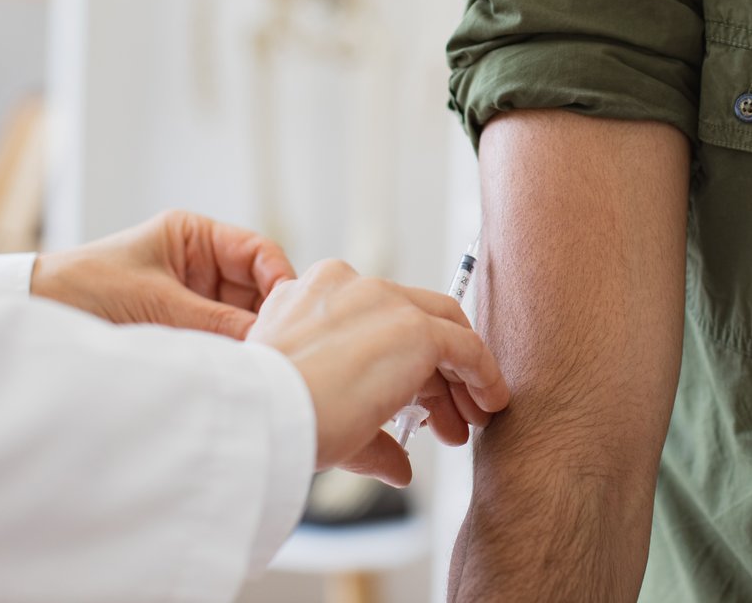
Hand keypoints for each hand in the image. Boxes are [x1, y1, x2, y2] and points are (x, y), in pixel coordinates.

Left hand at [31, 210, 295, 339]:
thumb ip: (214, 320)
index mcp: (194, 236)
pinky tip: (235, 367)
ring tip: (257, 361)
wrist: (34, 311)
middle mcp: (198, 263)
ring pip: (239, 317)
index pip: (257, 251)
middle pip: (255, 287)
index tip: (289, 311)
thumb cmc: (84, 287)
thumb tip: (265, 341)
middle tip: (277, 346)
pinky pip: (217, 337)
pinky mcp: (179, 327)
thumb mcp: (155, 301)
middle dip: (265, 315)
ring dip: (246, 338)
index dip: (279, 278)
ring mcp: (190, 296)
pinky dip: (227, 351)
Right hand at [247, 259, 510, 488]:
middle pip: (414, 319)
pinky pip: (465, 346)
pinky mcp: (414, 328)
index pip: (377, 319)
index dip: (404, 364)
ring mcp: (384, 301)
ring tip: (469, 422)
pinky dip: (483, 373)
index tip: (417, 405)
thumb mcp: (321, 413)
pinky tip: (489, 403)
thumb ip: (369, 434)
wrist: (262, 417)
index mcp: (314, 293)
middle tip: (448, 419)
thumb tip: (400, 468)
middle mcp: (350, 284)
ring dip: (460, 377)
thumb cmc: (272, 417)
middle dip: (436, 371)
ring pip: (443, 328)